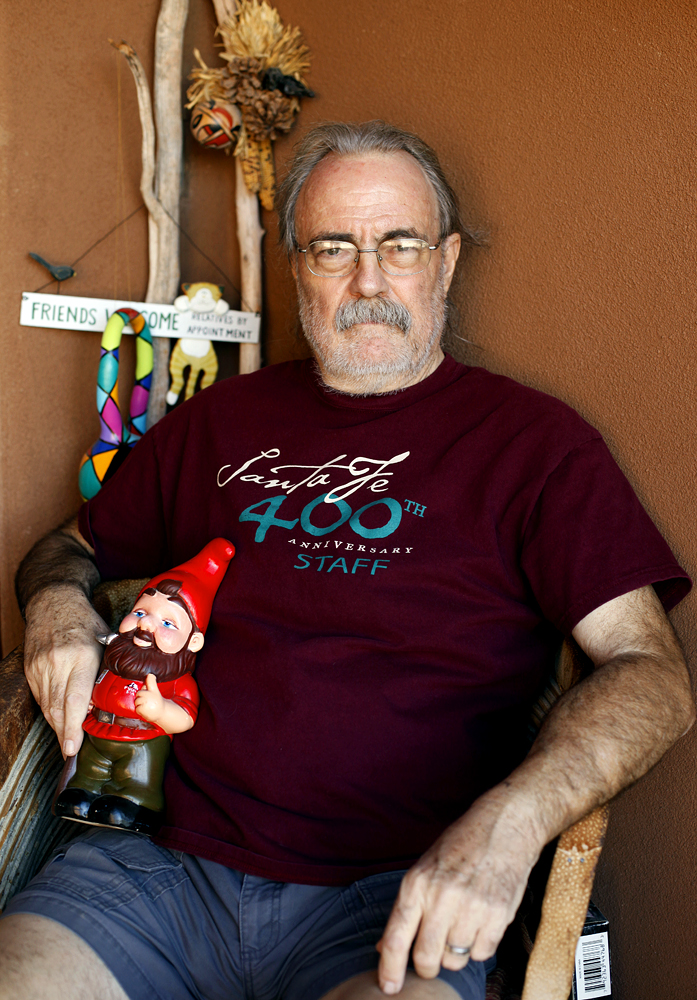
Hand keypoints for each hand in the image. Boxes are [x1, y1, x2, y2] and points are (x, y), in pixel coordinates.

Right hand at [24, 584, 106, 756]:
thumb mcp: (105, 637)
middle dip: (64, 734)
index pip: (75, 698)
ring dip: (57, 725)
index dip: (73, 725)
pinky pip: (40, 696)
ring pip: (47, 705)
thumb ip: (110, 665)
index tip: (73, 746)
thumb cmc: (84, 619)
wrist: (52, 601)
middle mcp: (58, 663)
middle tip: (70, 752)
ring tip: (66, 741)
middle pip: (58, 707)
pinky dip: (49, 710)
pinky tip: (58, 719)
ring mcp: (41, 666)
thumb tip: (118, 692)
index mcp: (81, 656)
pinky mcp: (31, 668)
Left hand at [134, 674, 163, 722]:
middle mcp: (150, 695)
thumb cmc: (156, 703)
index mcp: (154, 690)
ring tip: (146, 707)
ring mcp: (146, 702)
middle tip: (147, 702)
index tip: (150, 675)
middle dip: (140, 697)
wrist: (162, 713)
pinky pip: (136, 708)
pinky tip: (145, 711)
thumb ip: (148, 687)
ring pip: (136, 701)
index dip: (150, 677)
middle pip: (139, 693)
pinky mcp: (142, 708)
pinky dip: (139, 711)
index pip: (151, 681)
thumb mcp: (155, 693)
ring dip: (139, 705)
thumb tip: (146, 678)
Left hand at [376, 789, 541, 994]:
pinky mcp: (498, 915)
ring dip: (454, 953)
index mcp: (416, 884)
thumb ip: (406, 908)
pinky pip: (481, 953)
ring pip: (454, 960)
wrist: (503, 826)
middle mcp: (441, 898)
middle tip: (431, 956)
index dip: (389, 969)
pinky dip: (478, 946)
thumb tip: (384, 946)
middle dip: (426, 966)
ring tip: (460, 925)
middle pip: (425, 959)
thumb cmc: (460, 845)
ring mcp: (471, 908)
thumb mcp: (424, 867)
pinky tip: (480, 922)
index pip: (395, 938)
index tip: (388, 988)